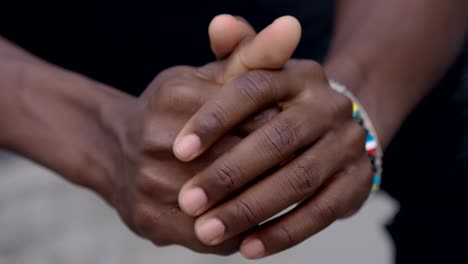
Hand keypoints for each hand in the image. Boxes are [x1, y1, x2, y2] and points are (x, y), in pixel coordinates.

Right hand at [102, 15, 300, 253]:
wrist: (115, 150)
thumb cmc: (174, 109)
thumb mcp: (210, 76)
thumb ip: (254, 54)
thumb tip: (292, 26)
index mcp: (179, 95)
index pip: (255, 120)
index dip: (284, 137)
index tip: (304, 147)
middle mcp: (157, 138)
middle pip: (240, 165)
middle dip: (275, 174)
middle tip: (302, 178)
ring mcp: (149, 182)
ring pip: (226, 207)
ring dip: (260, 210)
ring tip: (282, 206)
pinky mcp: (148, 219)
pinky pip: (208, 236)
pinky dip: (236, 233)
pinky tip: (253, 226)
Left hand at [175, 57, 373, 257]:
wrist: (335, 126)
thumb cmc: (278, 103)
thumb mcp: (259, 73)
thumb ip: (238, 52)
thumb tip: (218, 23)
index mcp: (297, 75)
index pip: (254, 87)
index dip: (215, 117)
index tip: (178, 150)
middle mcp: (327, 106)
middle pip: (277, 139)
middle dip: (230, 173)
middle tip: (188, 201)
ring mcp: (347, 146)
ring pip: (299, 180)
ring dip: (252, 209)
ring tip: (209, 230)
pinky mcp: (357, 183)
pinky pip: (321, 213)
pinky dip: (284, 233)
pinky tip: (247, 248)